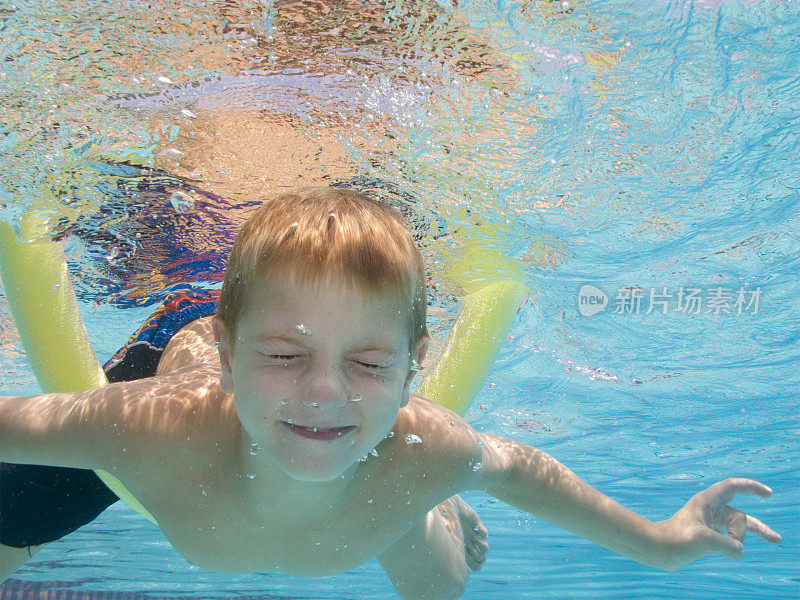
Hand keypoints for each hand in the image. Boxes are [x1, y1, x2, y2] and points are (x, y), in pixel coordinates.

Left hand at [656, 478, 780, 570]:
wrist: (659, 550)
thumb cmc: (676, 540)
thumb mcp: (704, 541)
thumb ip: (728, 545)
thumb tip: (740, 551)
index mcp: (706, 501)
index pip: (732, 487)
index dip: (750, 487)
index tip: (768, 493)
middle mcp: (710, 510)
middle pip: (739, 516)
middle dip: (756, 529)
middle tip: (777, 540)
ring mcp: (710, 523)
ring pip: (737, 528)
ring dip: (743, 540)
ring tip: (771, 542)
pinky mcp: (709, 535)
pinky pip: (730, 538)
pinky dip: (735, 546)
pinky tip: (734, 552)